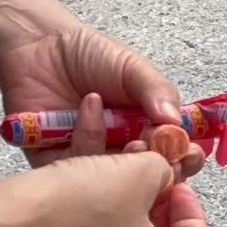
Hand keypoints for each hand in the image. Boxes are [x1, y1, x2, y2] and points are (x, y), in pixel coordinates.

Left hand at [0, 27, 205, 179]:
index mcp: (148, 127)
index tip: (187, 152)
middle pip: (151, 176)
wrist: (38, 45)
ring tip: (127, 136)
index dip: (185, 156)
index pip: (176, 152)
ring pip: (116, 181)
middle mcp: (123, 147)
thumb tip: (177, 122)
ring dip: (124, 161)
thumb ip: (158, 91)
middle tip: (158, 153)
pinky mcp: (60, 163)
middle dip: (160, 169)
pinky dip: (87, 144)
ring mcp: (93, 158)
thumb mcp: (133, 68)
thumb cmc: (88, 54)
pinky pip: (79, 172)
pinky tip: (87, 110)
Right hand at [2, 151, 211, 226]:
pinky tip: (89, 197)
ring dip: (128, 214)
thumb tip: (162, 173)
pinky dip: (99, 226)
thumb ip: (164, 171)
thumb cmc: (80, 205)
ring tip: (120, 182)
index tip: (178, 186)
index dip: (193, 211)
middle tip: (152, 182)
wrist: (9, 222)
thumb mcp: (139, 172)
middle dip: (159, 210)